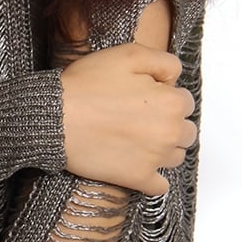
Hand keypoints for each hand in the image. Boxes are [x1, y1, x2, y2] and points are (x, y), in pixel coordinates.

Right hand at [60, 41, 196, 194]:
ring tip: (137, 139)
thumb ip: (163, 61)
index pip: (185, 101)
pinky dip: (153, 178)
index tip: (145, 98)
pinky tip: (137, 164)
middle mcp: (170, 132)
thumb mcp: (128, 54)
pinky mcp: (137, 178)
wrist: (54, 117)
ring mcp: (155, 158)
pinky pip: (160, 187)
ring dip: (164, 149)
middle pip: (186, 131)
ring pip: (176, 156)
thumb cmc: (87, 84)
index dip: (165, 96)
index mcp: (171, 102)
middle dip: (170, 124)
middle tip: (141, 118)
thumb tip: (175, 79)